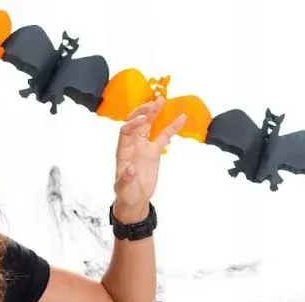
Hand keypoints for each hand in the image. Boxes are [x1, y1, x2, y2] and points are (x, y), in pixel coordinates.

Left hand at [112, 99, 184, 221]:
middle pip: (136, 123)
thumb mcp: (122, 188)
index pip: (125, 131)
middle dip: (142, 112)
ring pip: (148, 125)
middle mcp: (132, 145)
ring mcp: (144, 146)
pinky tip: (181, 118)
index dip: (133, 124)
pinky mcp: (154, 151)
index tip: (143, 119)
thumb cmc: (125, 193)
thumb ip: (125, 179)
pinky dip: (172, 128)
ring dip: (154, 113)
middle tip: (153, 104)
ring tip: (161, 100)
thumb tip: (130, 169)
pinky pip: (164, 137)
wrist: (134, 199)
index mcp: (123, 151)